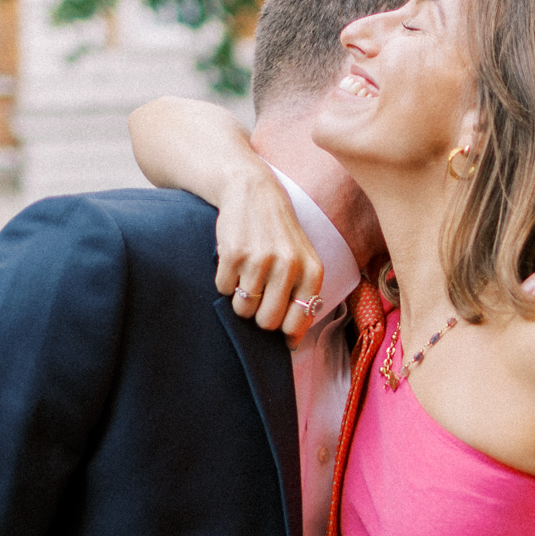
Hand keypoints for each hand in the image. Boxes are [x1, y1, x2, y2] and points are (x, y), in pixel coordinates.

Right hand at [216, 167, 326, 338]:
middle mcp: (289, 267)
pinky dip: (224, 281)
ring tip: (246, 276)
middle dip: (259, 317)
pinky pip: (223, 289)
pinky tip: (234, 262)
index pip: (297, 323)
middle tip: (258, 297)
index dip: (284, 332)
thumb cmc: (280, 234)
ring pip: (243, 309)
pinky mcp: (233, 254)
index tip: (278, 329)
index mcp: (311, 271)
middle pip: (267, 322)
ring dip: (240, 299)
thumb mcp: (303, 259)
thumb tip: (292, 343)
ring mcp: (260, 260)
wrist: (253, 192)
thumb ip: (303, 296)